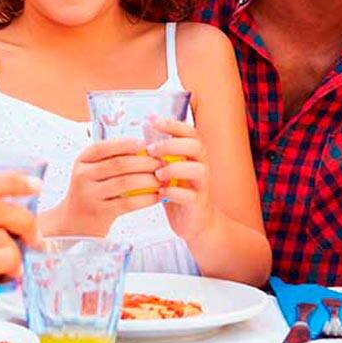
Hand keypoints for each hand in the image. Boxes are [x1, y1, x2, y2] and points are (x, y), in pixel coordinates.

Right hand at [43, 138, 160, 236]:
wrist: (72, 222)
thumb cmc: (89, 193)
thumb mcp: (92, 172)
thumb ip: (110, 160)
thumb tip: (145, 148)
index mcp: (82, 161)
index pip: (104, 147)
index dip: (126, 144)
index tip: (145, 144)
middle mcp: (83, 176)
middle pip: (119, 164)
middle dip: (144, 162)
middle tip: (161, 163)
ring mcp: (90, 195)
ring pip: (125, 183)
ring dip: (148, 180)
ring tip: (162, 179)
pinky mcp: (100, 213)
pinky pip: (128, 203)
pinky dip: (145, 199)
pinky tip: (156, 197)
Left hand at [147, 117, 217, 240]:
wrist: (196, 222)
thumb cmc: (180, 192)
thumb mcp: (170, 169)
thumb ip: (160, 155)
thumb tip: (140, 135)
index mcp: (193, 154)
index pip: (188, 132)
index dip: (172, 124)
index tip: (152, 120)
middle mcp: (201, 166)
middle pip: (195, 146)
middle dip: (171, 145)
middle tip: (151, 150)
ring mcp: (202, 185)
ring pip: (198, 170)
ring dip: (175, 169)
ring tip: (157, 174)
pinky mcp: (198, 203)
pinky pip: (190, 195)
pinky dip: (173, 192)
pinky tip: (161, 192)